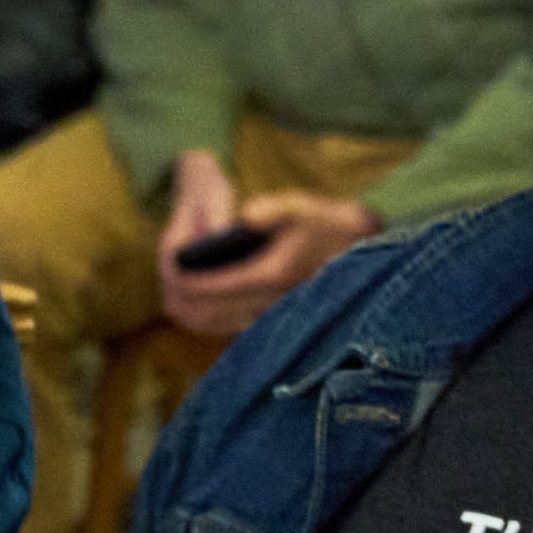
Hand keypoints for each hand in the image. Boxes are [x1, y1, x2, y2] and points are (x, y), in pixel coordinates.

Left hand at [161, 188, 376, 337]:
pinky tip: (198, 288)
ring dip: (185, 299)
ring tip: (181, 270)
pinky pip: (219, 325)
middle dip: (177, 283)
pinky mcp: (265, 324)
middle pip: (197, 309)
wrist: (360, 256)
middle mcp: (267, 305)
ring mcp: (265, 319)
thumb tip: (246, 215)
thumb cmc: (326, 225)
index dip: (182, 269)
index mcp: (271, 275)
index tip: (173, 248)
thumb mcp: (304, 207)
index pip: (207, 285)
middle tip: (171, 258)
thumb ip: (275, 209)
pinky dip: (200, 309)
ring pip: (204, 322)